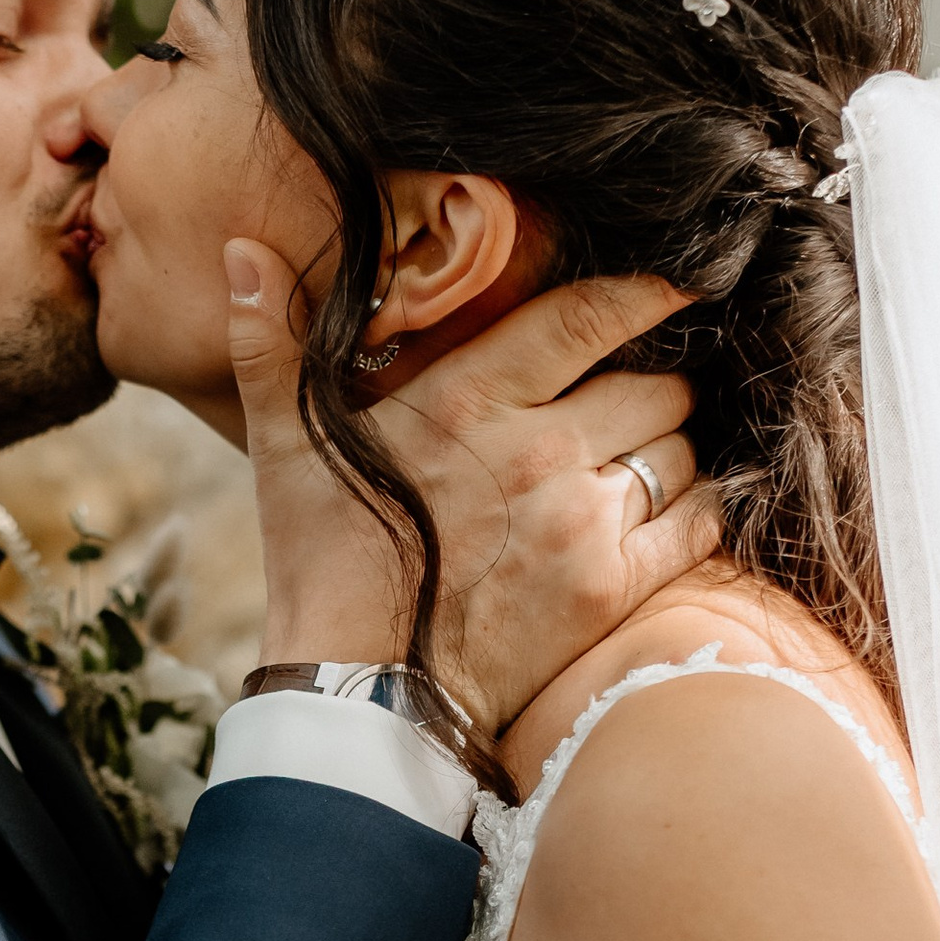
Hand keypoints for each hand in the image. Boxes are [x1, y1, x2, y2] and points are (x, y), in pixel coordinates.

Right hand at [229, 244, 721, 732]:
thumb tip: (241, 249)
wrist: (358, 690)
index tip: (674, 289)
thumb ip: (271, 342)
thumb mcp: (284, 446)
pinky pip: (698, 524)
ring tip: (638, 468)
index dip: (644, 294)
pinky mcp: (609, 589)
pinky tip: (671, 515)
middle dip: (652, 388)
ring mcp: (581, 521)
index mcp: (469, 398)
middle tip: (630, 407)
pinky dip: (697, 512)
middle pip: (653, 386)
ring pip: (679, 452)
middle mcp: (539, 449)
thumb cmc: (324, 562)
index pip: (588, 315)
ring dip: (668, 454)